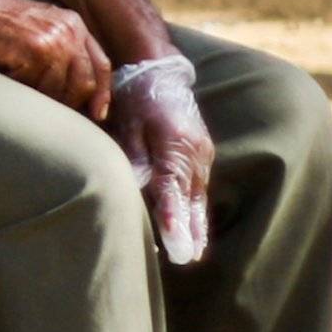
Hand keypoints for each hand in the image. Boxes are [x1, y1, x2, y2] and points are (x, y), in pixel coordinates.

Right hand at [0, 0, 113, 117]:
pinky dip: (21, 87)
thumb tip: (82, 88)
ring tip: (22, 83)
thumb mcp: (45, 25)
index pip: (101, 65)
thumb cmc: (3, 21)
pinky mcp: (35, 52)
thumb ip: (66, 47)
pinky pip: (35, 86)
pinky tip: (9, 74)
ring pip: (57, 89)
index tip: (98, 113)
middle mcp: (69, 32)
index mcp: (75, 25)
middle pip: (84, 82)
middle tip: (56, 110)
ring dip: (40, 95)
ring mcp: (53, 41)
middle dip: (70, 101)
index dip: (102, 93)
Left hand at [107, 56, 214, 266]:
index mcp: (176, 144)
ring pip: (198, 195)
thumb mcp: (129, 124)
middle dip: (190, 229)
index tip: (175, 242)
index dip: (173, 217)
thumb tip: (136, 187)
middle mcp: (195, 152)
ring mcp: (202, 154)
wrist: (158, 73)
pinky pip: (199, 186)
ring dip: (196, 223)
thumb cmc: (137, 99)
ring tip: (194, 251)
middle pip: (191, 198)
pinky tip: (193, 225)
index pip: (173, 188)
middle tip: (188, 258)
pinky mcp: (202, 154)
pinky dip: (195, 207)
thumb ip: (134, 157)